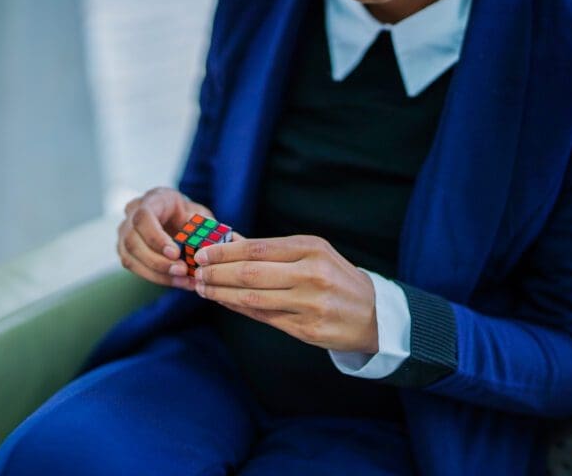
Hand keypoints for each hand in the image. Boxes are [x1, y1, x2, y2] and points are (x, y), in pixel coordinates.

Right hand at [117, 187, 213, 289]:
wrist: (176, 217)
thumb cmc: (187, 214)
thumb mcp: (199, 213)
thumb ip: (201, 222)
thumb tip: (202, 235)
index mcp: (151, 200)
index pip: (143, 218)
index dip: (156, 238)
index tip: (175, 253)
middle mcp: (131, 215)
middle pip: (132, 241)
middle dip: (157, 261)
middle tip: (181, 270)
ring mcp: (125, 234)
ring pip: (130, 258)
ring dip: (157, 274)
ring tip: (183, 280)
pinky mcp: (126, 251)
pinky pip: (135, 268)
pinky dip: (157, 278)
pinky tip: (178, 282)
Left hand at [193, 235, 377, 352]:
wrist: (374, 314)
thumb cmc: (335, 278)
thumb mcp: (312, 253)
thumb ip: (273, 250)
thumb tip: (229, 242)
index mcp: (311, 249)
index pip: (257, 248)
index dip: (224, 251)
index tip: (203, 253)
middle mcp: (311, 274)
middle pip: (250, 272)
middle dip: (217, 273)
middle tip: (197, 272)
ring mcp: (309, 304)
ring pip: (252, 297)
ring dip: (221, 293)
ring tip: (204, 288)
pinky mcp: (307, 329)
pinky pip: (263, 317)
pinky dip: (238, 308)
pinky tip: (224, 302)